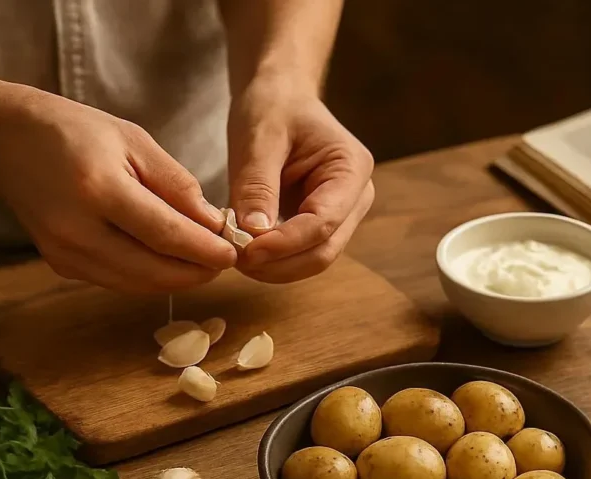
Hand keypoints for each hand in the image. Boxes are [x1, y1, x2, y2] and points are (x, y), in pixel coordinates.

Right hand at [0, 87, 235, 291]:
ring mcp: (67, 254)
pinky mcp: (63, 267)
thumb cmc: (76, 133)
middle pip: (154, 270)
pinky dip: (149, 276)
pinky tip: (167, 262)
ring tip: (202, 263)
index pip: (166, 234)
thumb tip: (214, 224)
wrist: (10, 143)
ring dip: (176, 279)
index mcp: (99, 188)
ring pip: (138, 284)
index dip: (205, 250)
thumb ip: (177, 185)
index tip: (232, 253)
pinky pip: (119, 281)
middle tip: (223, 263)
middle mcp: (79, 229)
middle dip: (196, 272)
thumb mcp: (133, 141)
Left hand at [228, 82, 373, 282]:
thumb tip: (253, 234)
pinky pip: (300, 255)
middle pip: (323, 251)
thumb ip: (258, 186)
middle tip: (235, 260)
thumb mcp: (259, 138)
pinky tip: (246, 252)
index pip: (322, 223)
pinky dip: (274, 261)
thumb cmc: (273, 106)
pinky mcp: (321, 227)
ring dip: (275, 268)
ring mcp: (342, 217)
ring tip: (236, 256)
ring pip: (313, 260)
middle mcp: (355, 199)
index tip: (245, 251)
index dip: (285, 244)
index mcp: (351, 170)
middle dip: (279, 264)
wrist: (279, 97)